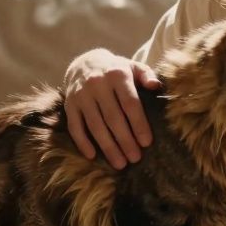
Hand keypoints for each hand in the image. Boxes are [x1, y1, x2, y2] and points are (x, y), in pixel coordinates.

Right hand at [62, 48, 161, 168]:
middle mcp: (97, 84)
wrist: (86, 63)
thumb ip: (147, 75)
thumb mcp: (133, 67)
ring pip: (95, 125)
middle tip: (135, 158)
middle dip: (125, 140)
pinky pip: (75, 126)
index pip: (130, 103)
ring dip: (107, 146)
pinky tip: (92, 156)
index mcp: (117, 75)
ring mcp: (81, 95)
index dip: (138, 124)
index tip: (146, 143)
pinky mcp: (69, 104)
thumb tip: (156, 86)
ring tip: (120, 163)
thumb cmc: (117, 70)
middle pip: (113, 118)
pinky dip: (82, 142)